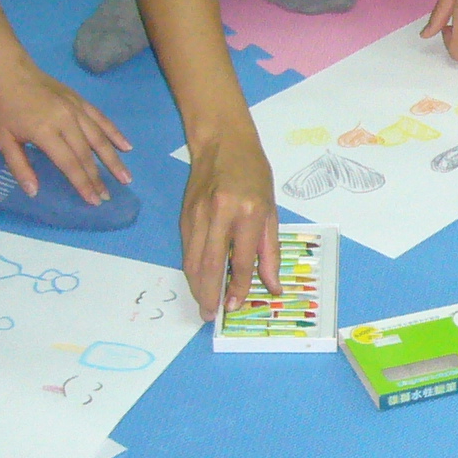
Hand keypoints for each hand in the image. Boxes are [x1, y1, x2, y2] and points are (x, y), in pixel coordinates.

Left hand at [0, 44, 133, 205]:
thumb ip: (19, 166)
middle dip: (98, 178)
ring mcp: (76, 109)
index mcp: (45, 132)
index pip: (69, 163)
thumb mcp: (3, 138)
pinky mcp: (80, 101)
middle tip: (108, 197)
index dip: (83, 184)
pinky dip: (115, 133)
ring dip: (113, 159)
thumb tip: (34, 192)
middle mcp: (66, 121)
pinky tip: (126, 146)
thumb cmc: (3, 107)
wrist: (10, 71)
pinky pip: (102, 119)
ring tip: (125, 177)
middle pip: (87, 154)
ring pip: (99, 138)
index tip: (94, 201)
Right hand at [180, 126, 276, 316]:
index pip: (240, 260)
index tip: (233, 307)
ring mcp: (198, 214)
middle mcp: (220, 214)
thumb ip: (270, 251)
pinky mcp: (184, 215)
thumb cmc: (253, 174)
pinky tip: (198, 281)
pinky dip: (191, 269)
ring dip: (196, 286)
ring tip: (203, 305)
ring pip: (192, 260)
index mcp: (249, 213)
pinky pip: (187, 249)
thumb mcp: (271, 209)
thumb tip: (272, 286)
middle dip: (209, 294)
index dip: (237, 287)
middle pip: (209, 264)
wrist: (222, 142)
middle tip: (210, 316)